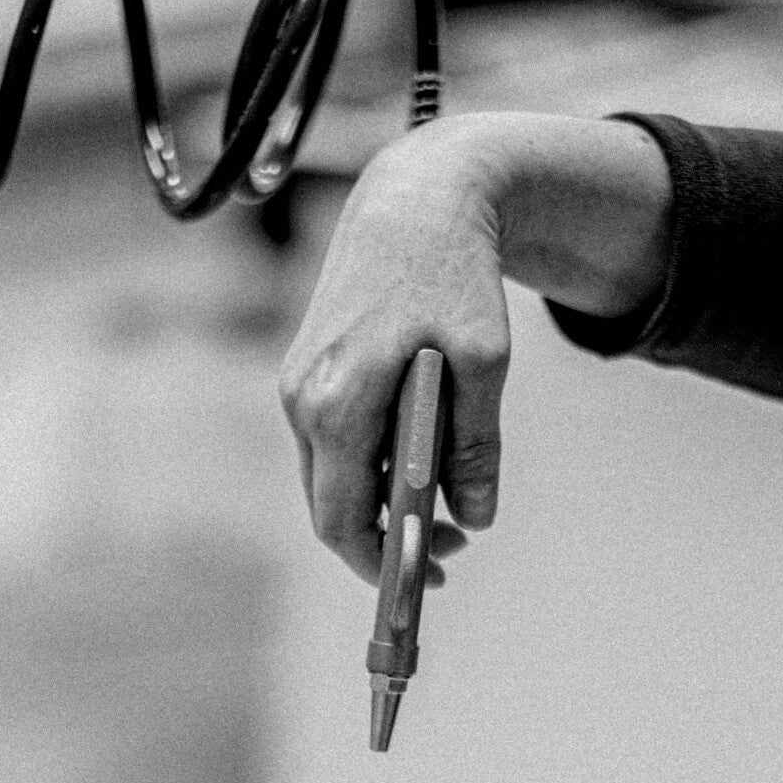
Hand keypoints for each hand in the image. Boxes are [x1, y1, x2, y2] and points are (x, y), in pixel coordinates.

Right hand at [279, 116, 507, 588]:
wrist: (416, 198)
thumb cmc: (454, 275)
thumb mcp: (485, 363)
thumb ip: (476, 448)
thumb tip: (476, 518)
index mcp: (339, 403)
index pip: (343, 520)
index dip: (382, 565)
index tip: (428, 584)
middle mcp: (304, 400)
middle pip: (333, 508)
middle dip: (390, 538)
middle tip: (455, 543)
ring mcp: (298, 386)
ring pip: (333, 478)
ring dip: (384, 501)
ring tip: (451, 491)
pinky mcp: (306, 372)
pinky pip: (335, 445)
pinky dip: (374, 465)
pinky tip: (421, 449)